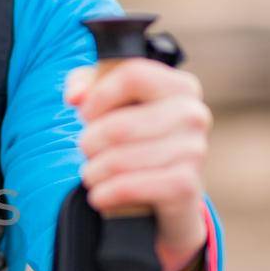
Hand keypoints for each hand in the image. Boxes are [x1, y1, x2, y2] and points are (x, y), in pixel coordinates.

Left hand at [64, 58, 211, 270]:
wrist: (169, 195)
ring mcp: (194, 150)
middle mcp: (193, 115)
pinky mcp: (185, 185)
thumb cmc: (136, 140)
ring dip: (93, 172)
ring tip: (93, 174)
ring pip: (118, 160)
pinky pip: (128, 187)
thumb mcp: (111, 104)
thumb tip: (75, 96)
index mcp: (180, 87)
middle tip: (89, 152)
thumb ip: (87, 85)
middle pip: (117, 126)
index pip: (133, 75)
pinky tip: (100, 195)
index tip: (87, 114)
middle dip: (90, 143)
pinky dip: (105, 193)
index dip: (98, 96)